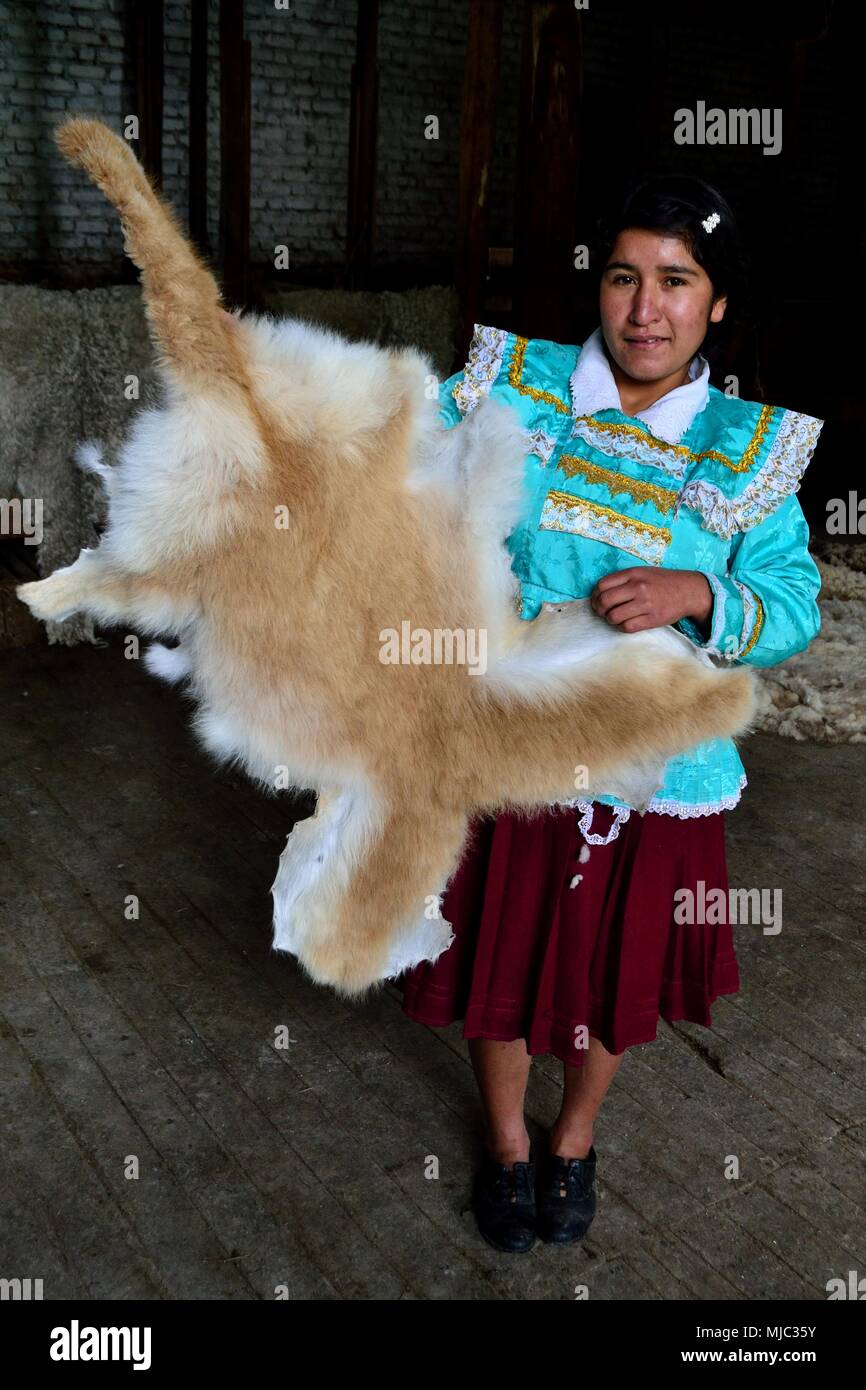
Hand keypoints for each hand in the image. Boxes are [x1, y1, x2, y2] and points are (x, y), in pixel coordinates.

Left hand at [590, 567, 712, 633]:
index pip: (602, 585)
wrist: (688, 591)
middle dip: (599, 609)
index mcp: (633, 574)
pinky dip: (622, 627)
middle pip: (604, 601)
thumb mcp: (642, 572)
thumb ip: (623, 579)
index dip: (595, 595)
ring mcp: (645, 604)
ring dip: (610, 620)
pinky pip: (627, 627)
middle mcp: (638, 588)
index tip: (597, 600)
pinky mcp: (652, 619)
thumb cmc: (662, 582)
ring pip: (613, 617)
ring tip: (615, 618)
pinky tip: (626, 623)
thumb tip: (599, 593)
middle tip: (603, 612)